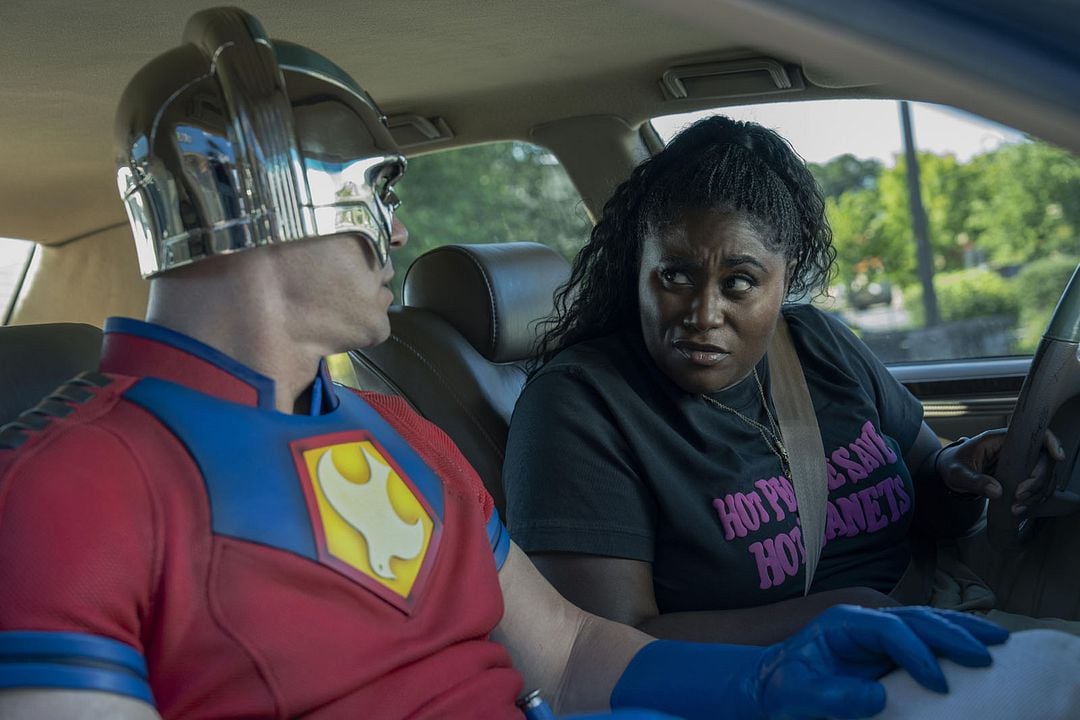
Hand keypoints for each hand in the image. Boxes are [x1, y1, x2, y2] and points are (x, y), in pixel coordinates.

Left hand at [755, 604, 1008, 719]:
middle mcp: (865, 622)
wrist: (773, 688)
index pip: (888, 628)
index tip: (938, 683)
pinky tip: (979, 649)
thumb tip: (877, 698)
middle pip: (915, 618)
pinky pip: (927, 642)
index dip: (917, 651)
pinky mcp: (889, 653)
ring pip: (927, 623)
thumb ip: (829, 696)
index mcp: (842, 624)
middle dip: (953, 633)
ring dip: (963, 632)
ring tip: (1000, 643)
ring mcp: (879, 635)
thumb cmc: (782, 690)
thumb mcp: (795, 695)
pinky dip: (954, 644)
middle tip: (988, 655)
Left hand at [936, 429, 1064, 512]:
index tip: (1057, 457)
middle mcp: (1014, 449)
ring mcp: (1019, 463)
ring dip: (1037, 494)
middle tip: (1020, 496)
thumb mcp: (957, 473)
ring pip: (1043, 476)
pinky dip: (1034, 500)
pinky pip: (1037, 488)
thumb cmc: (952, 465)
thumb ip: (975, 481)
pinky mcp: (1020, 477)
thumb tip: (996, 491)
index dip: (1050, 442)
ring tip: (1017, 507)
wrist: (948, 472)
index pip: (1033, 434)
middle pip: (1043, 460)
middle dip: (1037, 480)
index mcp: (999, 439)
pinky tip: (1020, 509)